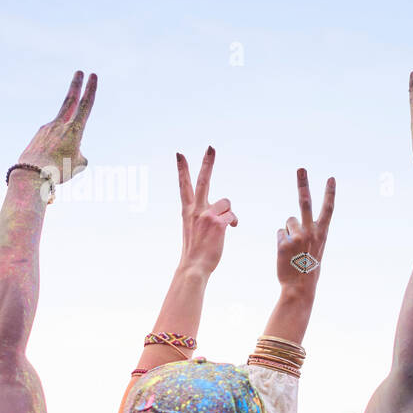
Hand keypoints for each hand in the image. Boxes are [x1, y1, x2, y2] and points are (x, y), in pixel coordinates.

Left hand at [17, 71, 96, 182]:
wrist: (32, 175)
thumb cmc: (59, 170)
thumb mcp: (79, 164)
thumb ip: (79, 153)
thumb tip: (71, 149)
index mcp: (74, 130)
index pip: (86, 105)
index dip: (90, 90)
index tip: (93, 75)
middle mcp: (59, 125)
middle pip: (69, 101)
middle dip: (75, 86)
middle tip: (79, 72)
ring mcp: (46, 129)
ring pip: (62, 133)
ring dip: (65, 145)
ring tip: (60, 162)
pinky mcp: (37, 136)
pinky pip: (52, 143)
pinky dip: (56, 152)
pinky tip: (50, 165)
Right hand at [176, 148, 237, 275]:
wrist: (193, 266)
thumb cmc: (196, 251)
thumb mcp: (194, 229)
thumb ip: (203, 216)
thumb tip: (221, 213)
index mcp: (187, 210)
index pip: (184, 185)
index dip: (182, 169)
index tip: (179, 154)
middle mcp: (195, 209)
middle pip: (203, 181)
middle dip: (207, 163)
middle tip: (211, 147)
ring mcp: (206, 215)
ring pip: (226, 202)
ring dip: (228, 213)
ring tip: (223, 226)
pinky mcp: (218, 223)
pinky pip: (232, 216)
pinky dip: (233, 222)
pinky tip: (229, 230)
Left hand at [277, 169, 335, 290]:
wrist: (300, 286)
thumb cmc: (309, 267)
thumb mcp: (317, 248)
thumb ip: (310, 232)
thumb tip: (291, 220)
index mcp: (322, 233)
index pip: (328, 209)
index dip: (329, 193)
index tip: (331, 178)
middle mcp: (311, 232)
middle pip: (305, 202)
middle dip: (303, 184)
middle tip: (301, 168)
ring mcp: (297, 237)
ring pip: (288, 222)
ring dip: (289, 232)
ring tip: (294, 249)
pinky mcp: (284, 243)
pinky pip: (280, 233)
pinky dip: (282, 242)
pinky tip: (287, 254)